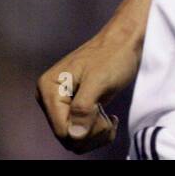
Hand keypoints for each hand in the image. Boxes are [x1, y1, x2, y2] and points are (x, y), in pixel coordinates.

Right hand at [35, 23, 140, 153]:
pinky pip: (80, 129)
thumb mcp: (98, 81)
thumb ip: (83, 108)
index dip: (85, 131)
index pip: (62, 129)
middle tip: (110, 121)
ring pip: (74, 136)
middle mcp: (50, 97)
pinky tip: (108, 119)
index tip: (106, 119)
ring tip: (110, 121)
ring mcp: (62, 102)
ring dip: (95, 134)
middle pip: (67, 135)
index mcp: (49, 89)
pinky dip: (96, 130)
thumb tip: (74, 135)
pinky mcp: (74, 105)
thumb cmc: (113, 55)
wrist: (125, 40)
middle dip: (91, 134)